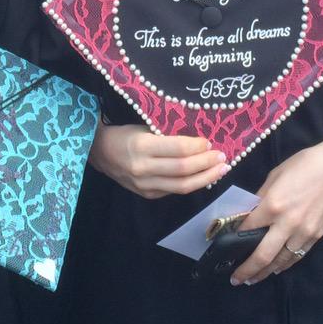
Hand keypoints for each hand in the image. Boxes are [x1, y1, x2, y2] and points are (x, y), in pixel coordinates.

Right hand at [89, 124, 227, 198]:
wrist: (100, 153)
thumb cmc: (125, 134)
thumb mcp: (143, 128)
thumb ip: (167, 135)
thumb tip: (198, 139)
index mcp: (141, 146)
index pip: (177, 149)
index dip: (197, 146)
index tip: (209, 141)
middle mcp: (143, 168)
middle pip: (183, 170)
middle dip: (206, 164)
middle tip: (222, 157)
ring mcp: (144, 185)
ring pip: (182, 185)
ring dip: (205, 178)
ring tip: (220, 170)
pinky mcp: (147, 195)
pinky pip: (173, 190)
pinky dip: (191, 184)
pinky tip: (203, 177)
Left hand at [230, 108, 322, 285]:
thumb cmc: (304, 164)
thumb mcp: (275, 175)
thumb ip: (261, 197)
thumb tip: (250, 214)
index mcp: (273, 205)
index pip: (248, 228)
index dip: (235, 238)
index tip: (225, 245)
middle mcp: (287, 223)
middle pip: (263, 254)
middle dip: (247, 270)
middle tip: (236, 279)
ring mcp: (304, 232)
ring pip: (281, 260)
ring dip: (265, 272)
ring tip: (252, 279)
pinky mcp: (317, 236)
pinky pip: (297, 255)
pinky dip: (285, 264)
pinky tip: (276, 268)